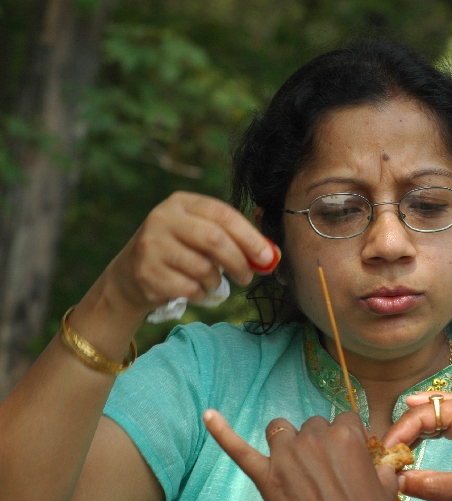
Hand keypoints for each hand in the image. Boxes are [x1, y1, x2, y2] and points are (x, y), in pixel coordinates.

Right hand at [107, 191, 279, 312]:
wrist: (129, 276)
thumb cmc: (179, 252)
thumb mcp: (200, 235)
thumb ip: (233, 239)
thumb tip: (270, 256)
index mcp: (181, 202)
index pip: (223, 214)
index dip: (249, 236)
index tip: (268, 256)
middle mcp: (162, 218)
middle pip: (213, 239)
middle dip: (238, 261)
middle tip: (248, 276)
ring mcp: (151, 245)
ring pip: (203, 268)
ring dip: (216, 281)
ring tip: (212, 282)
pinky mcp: (146, 273)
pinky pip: (189, 288)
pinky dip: (200, 294)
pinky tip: (194, 290)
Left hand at [203, 410, 397, 500]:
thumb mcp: (383, 489)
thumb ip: (381, 468)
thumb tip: (384, 464)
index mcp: (347, 436)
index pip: (345, 420)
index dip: (346, 437)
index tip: (347, 454)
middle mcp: (315, 438)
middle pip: (313, 425)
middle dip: (317, 443)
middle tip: (323, 471)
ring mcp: (287, 457)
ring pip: (281, 430)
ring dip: (286, 441)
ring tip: (291, 462)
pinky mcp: (265, 477)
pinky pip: (238, 449)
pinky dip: (222, 432)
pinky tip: (208, 416)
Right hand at [383, 392, 451, 500]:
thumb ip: (428, 484)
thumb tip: (395, 481)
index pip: (425, 413)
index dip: (399, 432)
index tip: (383, 452)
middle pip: (427, 408)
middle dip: (404, 429)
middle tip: (384, 452)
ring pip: (435, 411)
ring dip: (414, 429)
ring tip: (394, 448)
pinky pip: (445, 419)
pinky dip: (427, 430)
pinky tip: (412, 442)